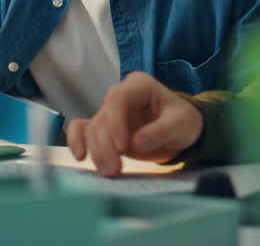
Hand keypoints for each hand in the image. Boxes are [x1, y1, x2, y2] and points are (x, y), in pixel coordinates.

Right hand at [66, 71, 203, 176]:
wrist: (180, 131)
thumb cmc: (182, 121)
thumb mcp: (182, 124)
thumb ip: (160, 131)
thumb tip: (135, 143)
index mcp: (139, 86)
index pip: (117, 98)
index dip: (115, 122)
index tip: (123, 147)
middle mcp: (120, 96)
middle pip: (102, 118)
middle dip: (105, 146)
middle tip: (114, 169)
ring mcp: (110, 112)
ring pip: (93, 129)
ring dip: (97, 152)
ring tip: (109, 173)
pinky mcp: (104, 128)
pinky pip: (82, 130)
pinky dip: (77, 141)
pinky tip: (80, 156)